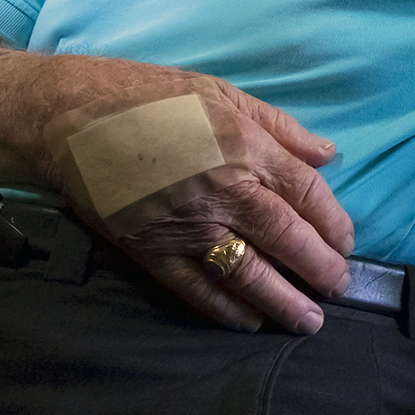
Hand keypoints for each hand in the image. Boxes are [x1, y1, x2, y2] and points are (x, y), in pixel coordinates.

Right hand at [32, 56, 354, 334]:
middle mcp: (224, 192)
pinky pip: (198, 289)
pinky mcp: (152, 251)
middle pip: (287, 240)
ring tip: (308, 322)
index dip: (334, 224)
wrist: (69, 118)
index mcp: (246, 148)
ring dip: (283, 302)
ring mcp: (187, 227)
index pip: (307, 195)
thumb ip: (278, 126)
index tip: (346, 242)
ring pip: (249, 274)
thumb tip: (326, 154)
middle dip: (320, 270)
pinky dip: (226, 310)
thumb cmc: (147, 96)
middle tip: (338, 288)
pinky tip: (249, 321)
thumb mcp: (220, 92)